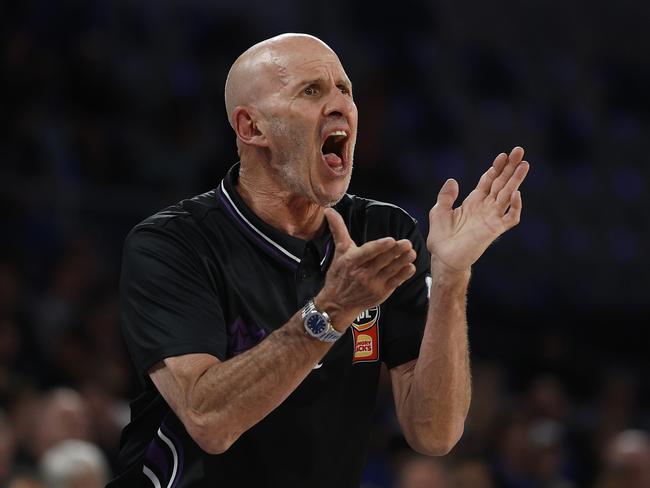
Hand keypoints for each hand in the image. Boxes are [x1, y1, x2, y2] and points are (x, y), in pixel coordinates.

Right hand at [316, 208, 416, 329]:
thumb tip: (329, 210)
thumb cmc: (338, 274)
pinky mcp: (381, 293)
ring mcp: (373, 284)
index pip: (367, 252)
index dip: (379, 247)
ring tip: (412, 253)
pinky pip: (395, 282)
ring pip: (391, 271)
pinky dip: (403, 275)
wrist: (337, 303)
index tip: (390, 240)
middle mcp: (362, 273)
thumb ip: (338, 229)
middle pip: (382, 260)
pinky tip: (410, 267)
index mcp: (352, 260)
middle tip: (407, 243)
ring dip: (403, 261)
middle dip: (396, 252)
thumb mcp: (338, 251)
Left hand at [427, 146, 529, 272]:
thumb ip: (446, 196)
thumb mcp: (439, 211)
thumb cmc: (441, 237)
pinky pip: (510, 218)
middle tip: (519, 151)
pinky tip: (517, 194)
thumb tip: (452, 180)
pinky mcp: (494, 230)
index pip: (488, 180)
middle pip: (501, 183)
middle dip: (510, 167)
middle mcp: (485, 207)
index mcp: (473, 201)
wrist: (444, 257)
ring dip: (516, 180)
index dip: (496, 167)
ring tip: (524, 165)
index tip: (503, 155)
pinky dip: (515, 207)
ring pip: (508, 195)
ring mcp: (491, 218)